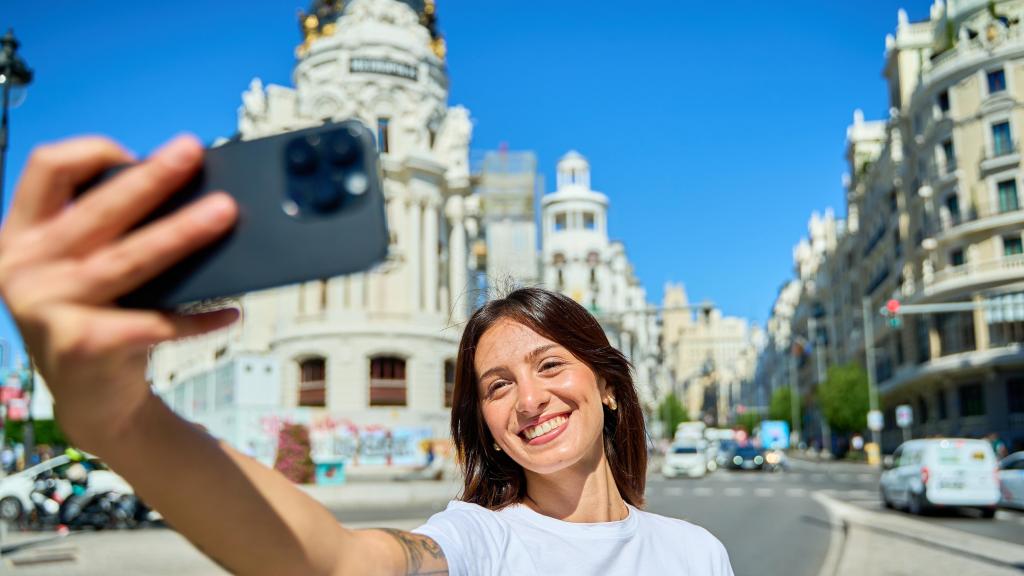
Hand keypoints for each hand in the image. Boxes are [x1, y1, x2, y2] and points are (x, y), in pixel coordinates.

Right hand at [0, 135, 238, 450]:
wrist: (92, 402)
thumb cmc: (99, 319)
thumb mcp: (85, 270)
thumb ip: (109, 233)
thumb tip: (188, 191)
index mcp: (22, 236)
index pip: (47, 168)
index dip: (92, 152)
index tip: (136, 155)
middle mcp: (24, 268)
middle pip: (98, 211)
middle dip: (151, 178)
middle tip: (193, 153)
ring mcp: (47, 309)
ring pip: (129, 259)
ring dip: (182, 233)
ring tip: (226, 213)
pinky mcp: (82, 345)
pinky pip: (154, 323)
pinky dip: (198, 318)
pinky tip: (231, 311)